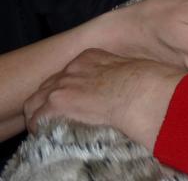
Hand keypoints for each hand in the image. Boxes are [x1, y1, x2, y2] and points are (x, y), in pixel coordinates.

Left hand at [24, 50, 181, 150]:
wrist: (142, 91)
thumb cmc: (148, 82)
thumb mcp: (134, 71)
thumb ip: (122, 78)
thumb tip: (129, 92)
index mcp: (91, 57)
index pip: (68, 73)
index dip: (68, 89)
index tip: (75, 100)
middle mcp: (74, 67)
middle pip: (48, 85)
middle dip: (50, 100)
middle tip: (59, 116)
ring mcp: (64, 83)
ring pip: (35, 101)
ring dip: (40, 114)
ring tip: (49, 128)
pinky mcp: (59, 102)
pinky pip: (37, 118)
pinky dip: (39, 127)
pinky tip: (48, 135)